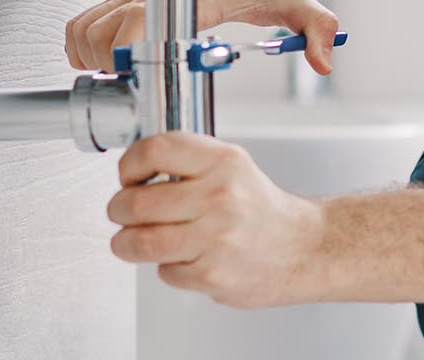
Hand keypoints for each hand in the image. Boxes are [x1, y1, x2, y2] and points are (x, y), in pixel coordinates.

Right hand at [64, 0, 341, 73]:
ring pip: (84, 28)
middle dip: (111, 65)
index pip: (148, 16)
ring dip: (91, 58)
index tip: (139, 68)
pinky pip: (79, 23)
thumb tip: (324, 60)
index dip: (133, 44)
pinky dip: (79, 46)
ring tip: (118, 74)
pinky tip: (105, 60)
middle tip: (132, 83)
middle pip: (104, 32)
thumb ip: (317, 26)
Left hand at [107, 132, 327, 308]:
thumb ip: (186, 162)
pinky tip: (184, 259)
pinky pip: (164, 271)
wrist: (305, 248)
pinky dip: (166, 268)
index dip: (128, 165)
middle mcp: (221, 196)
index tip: (128, 177)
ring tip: (131, 241)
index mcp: (223, 161)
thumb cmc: (260, 209)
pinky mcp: (213, 274)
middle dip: (118, 210)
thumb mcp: (231, 166)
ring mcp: (217, 237)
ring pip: (139, 242)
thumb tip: (132, 170)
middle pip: (135, 202)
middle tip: (122, 213)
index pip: (155, 150)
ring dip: (126, 244)